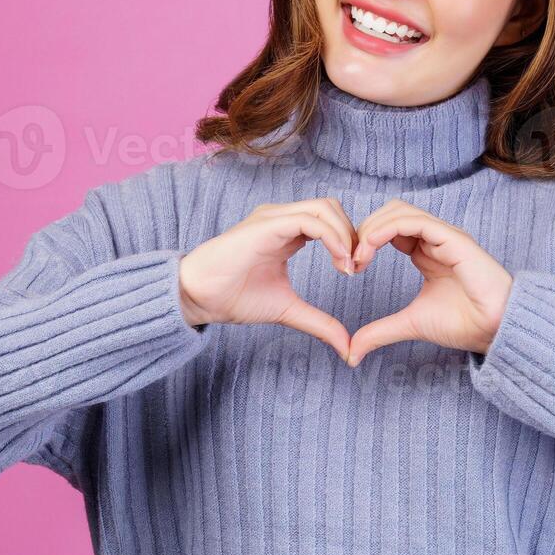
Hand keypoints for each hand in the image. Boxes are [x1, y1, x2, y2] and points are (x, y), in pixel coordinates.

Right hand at [177, 198, 355, 360]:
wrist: (198, 298)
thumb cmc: (234, 298)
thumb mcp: (288, 310)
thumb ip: (318, 322)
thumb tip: (347, 347)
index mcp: (286, 232)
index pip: (330, 220)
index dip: (349, 241)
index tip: (355, 271)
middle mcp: (281, 218)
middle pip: (332, 207)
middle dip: (352, 234)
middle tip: (356, 268)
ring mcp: (273, 218)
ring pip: (325, 208)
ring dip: (346, 234)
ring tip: (348, 266)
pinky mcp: (267, 225)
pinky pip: (310, 220)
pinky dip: (332, 237)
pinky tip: (339, 262)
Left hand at [347, 199, 513, 366]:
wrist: (496, 330)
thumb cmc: (465, 324)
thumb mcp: (410, 324)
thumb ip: (380, 332)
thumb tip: (351, 352)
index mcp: (427, 251)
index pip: (389, 228)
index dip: (364, 241)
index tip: (349, 267)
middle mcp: (435, 239)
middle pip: (390, 212)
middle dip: (363, 230)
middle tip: (349, 261)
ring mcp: (445, 236)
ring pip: (399, 211)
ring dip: (371, 229)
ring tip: (358, 257)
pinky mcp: (453, 239)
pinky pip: (415, 221)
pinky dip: (387, 229)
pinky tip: (370, 249)